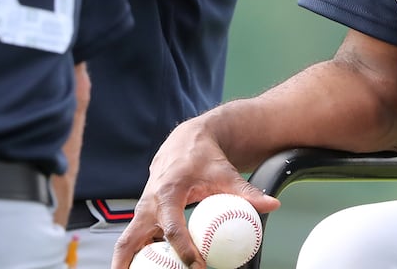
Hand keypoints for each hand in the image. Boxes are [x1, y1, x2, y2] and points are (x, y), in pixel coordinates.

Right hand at [109, 120, 279, 268]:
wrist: (185, 141)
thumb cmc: (203, 157)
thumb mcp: (225, 173)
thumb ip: (247, 191)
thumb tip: (271, 205)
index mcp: (168, 192)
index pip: (172, 227)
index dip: (184, 249)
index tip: (197, 265)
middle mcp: (148, 203)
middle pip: (131, 241)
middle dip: (129, 265)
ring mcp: (142, 210)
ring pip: (125, 243)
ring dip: (126, 264)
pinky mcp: (142, 215)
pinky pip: (132, 240)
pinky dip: (134, 257)